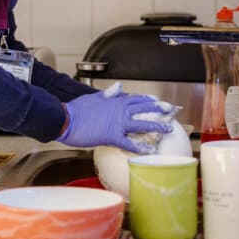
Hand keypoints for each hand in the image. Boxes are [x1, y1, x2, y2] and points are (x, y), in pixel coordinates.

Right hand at [56, 84, 173, 152]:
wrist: (66, 119)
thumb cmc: (77, 109)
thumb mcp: (94, 97)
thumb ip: (108, 93)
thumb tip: (119, 87)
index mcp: (115, 100)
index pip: (136, 98)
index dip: (148, 99)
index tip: (158, 100)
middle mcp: (119, 110)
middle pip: (144, 108)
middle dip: (159, 109)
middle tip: (171, 111)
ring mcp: (117, 123)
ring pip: (141, 124)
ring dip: (156, 126)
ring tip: (168, 129)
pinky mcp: (112, 136)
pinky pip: (129, 143)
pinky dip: (140, 147)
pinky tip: (149, 151)